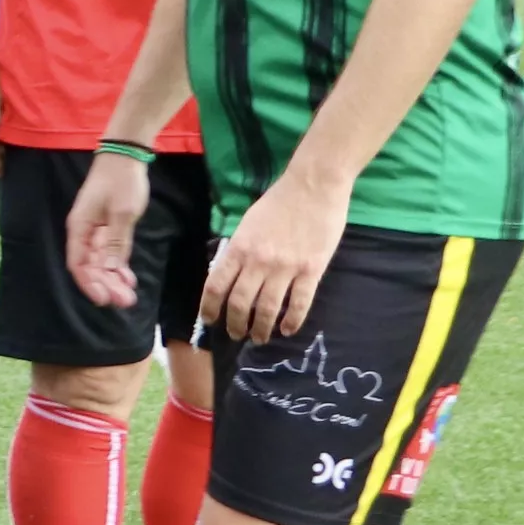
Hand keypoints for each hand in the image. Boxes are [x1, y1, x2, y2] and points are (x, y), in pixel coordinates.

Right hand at [62, 153, 154, 311]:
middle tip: (125, 302)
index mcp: (79, 228)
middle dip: (106, 285)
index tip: (105, 299)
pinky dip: (117, 265)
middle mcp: (83, 232)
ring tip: (129, 295)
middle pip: (90, 266)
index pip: (79, 263)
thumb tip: (110, 270)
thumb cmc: (122, 181)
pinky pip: (109, 252)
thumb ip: (116, 243)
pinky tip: (128, 278)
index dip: (89, 283)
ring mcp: (95, 230)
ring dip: (113, 279)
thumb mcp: (122, 213)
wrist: (125, 156)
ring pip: (100, 262)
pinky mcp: (107, 227)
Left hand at [201, 169, 349, 346]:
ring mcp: (286, 268)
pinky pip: (300, 303)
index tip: (209, 320)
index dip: (209, 308)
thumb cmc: (279, 201)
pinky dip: (292, 320)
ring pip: (268, 308)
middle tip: (236, 334)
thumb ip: (238, 249)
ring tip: (260, 337)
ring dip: (261, 328)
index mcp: (239, 248)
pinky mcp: (312, 270)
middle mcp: (259, 262)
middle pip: (240, 303)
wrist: (314, 186)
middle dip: (235, 324)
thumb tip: (229, 272)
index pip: (216, 286)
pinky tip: (287, 330)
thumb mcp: (247, 223)